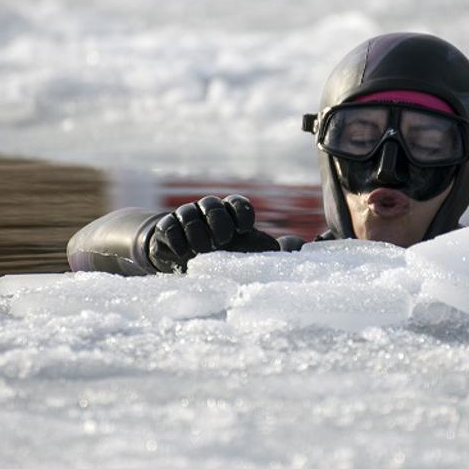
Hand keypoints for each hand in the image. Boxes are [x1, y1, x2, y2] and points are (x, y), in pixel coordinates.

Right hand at [147, 195, 278, 271]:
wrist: (185, 264)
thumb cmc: (224, 257)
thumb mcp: (250, 255)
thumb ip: (275, 251)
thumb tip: (302, 245)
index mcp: (231, 215)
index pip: (237, 203)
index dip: (241, 212)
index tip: (244, 229)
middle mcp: (207, 212)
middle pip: (212, 204)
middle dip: (218, 221)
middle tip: (222, 241)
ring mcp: (185, 218)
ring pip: (188, 213)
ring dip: (197, 233)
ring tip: (203, 250)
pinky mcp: (166, 230)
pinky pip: (169, 227)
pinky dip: (177, 240)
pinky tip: (184, 255)